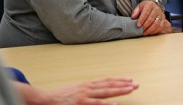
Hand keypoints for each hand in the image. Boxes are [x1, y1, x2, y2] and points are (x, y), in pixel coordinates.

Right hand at [14, 77, 138, 104]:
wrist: (46, 99)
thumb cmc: (60, 97)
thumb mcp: (76, 90)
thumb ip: (87, 90)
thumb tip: (98, 91)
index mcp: (88, 84)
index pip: (107, 80)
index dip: (119, 80)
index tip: (129, 79)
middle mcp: (88, 87)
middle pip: (110, 84)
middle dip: (124, 84)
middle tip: (136, 84)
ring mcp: (85, 95)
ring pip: (106, 92)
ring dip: (120, 90)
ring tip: (131, 89)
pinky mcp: (81, 103)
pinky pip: (97, 104)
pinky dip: (107, 104)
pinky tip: (116, 104)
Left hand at [131, 0, 168, 35]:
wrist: (154, 5)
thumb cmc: (146, 7)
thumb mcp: (139, 6)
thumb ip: (135, 11)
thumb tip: (133, 17)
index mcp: (150, 5)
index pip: (146, 13)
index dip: (141, 20)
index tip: (138, 25)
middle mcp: (156, 9)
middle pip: (151, 19)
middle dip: (145, 26)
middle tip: (140, 30)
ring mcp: (161, 15)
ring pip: (156, 24)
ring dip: (150, 30)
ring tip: (144, 33)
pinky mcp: (163, 20)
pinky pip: (160, 26)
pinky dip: (155, 31)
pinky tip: (150, 32)